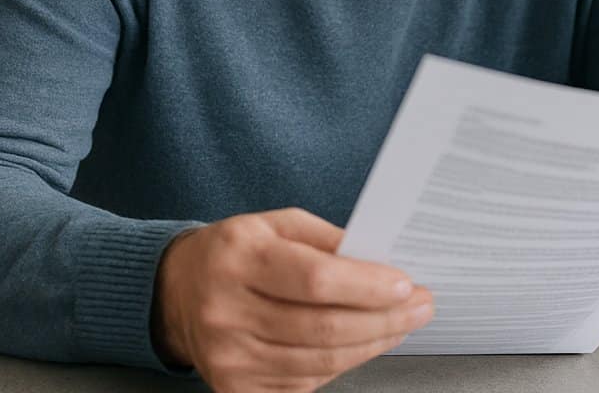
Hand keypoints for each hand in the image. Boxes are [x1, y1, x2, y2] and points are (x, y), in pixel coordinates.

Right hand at [152, 207, 434, 391]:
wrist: (177, 291)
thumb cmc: (237, 252)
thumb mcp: (277, 223)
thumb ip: (328, 240)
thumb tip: (383, 263)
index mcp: (238, 256)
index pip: (316, 279)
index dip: (368, 286)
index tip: (406, 284)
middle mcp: (226, 309)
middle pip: (323, 327)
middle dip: (384, 319)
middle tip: (420, 306)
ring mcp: (227, 355)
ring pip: (319, 361)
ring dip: (371, 344)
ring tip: (401, 325)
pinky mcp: (233, 387)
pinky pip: (304, 383)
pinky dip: (341, 365)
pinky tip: (362, 344)